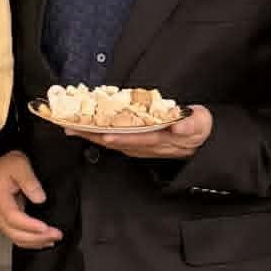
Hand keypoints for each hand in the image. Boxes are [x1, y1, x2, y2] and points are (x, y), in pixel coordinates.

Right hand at [0, 151, 62, 249]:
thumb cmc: (6, 165)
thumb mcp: (19, 165)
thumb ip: (29, 181)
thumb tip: (40, 198)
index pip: (13, 217)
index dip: (29, 225)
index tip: (45, 227)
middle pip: (14, 232)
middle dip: (37, 237)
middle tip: (56, 234)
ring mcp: (1, 218)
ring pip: (16, 238)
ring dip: (35, 242)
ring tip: (53, 239)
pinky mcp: (7, 221)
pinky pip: (17, 236)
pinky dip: (30, 242)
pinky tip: (43, 241)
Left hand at [65, 104, 212, 159]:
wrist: (199, 142)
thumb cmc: (197, 129)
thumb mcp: (199, 124)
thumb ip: (191, 125)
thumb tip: (179, 125)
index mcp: (160, 138)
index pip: (137, 137)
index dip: (121, 136)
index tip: (105, 134)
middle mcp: (146, 145)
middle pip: (116, 140)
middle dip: (93, 135)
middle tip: (72, 127)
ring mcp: (139, 146)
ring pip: (110, 141)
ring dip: (90, 135)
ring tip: (71, 128)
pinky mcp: (135, 144)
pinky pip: (112, 140)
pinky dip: (97, 135)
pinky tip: (84, 130)